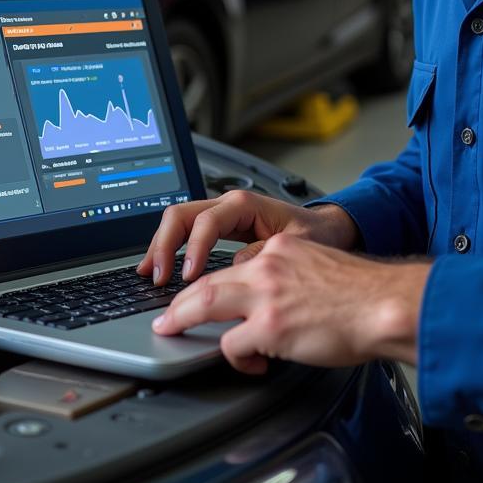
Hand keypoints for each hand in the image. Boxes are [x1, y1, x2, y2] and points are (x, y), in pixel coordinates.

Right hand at [137, 190, 359, 285]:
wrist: (334, 232)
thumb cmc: (319, 236)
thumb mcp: (296, 246)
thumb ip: (264, 256)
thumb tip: (234, 270)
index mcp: (245, 205)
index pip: (206, 223)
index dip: (193, 251)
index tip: (187, 278)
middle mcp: (229, 206)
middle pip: (181, 215)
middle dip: (164, 245)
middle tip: (158, 276)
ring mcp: (222, 216)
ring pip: (178, 222)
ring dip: (161, 247)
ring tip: (149, 273)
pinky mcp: (221, 230)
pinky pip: (187, 234)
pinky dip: (171, 250)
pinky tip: (161, 269)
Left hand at [152, 233, 431, 373]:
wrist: (383, 304)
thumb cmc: (361, 295)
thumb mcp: (317, 269)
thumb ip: (289, 279)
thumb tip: (274, 305)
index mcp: (279, 250)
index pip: (231, 266)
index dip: (206, 283)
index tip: (195, 295)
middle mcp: (266, 266)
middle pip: (206, 282)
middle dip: (180, 303)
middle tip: (166, 318)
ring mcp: (265, 295)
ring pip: (204, 304)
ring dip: (184, 321)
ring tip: (172, 333)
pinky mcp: (269, 325)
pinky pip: (233, 344)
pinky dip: (236, 357)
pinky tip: (251, 364)